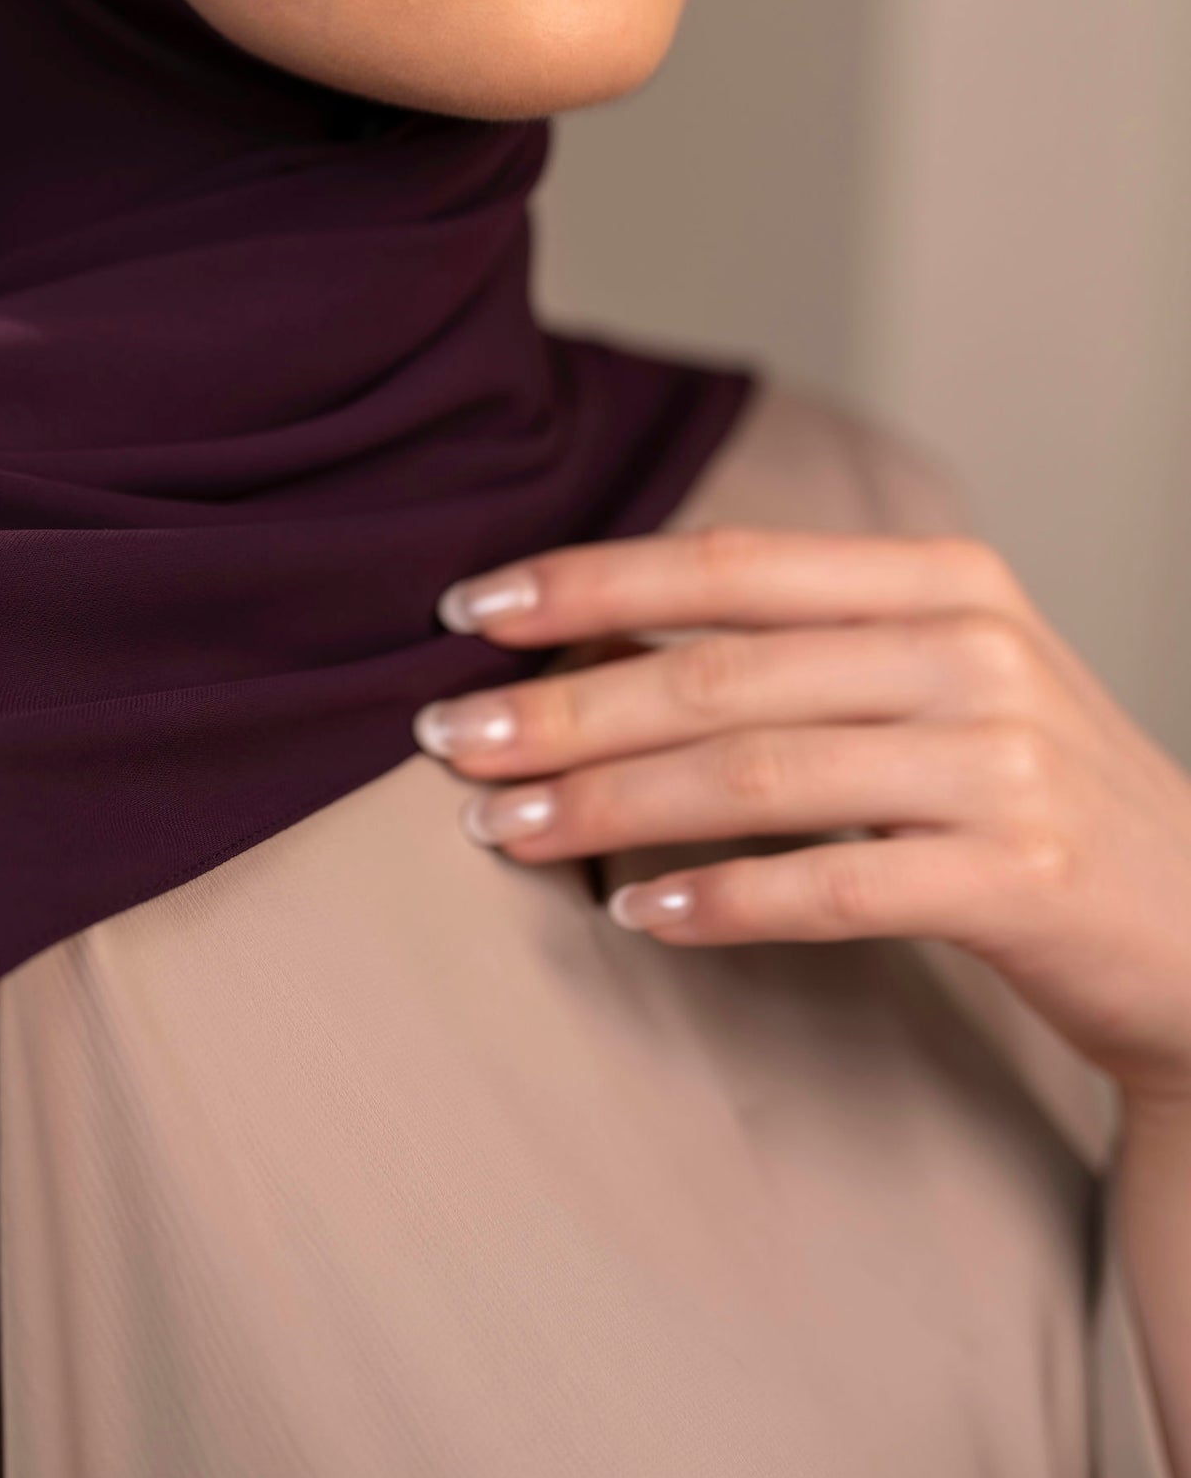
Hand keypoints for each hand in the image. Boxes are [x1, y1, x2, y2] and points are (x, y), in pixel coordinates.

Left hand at [414, 524, 1190, 1108]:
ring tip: (505, 829)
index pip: (727, 564)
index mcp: (942, 577)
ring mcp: (1006, 762)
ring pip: (760, 775)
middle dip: (566, 706)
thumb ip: (796, 649)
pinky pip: (839, 886)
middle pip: (722, 673)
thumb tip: (591, 643)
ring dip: (611, 803)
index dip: (588, 581)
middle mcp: (974, 650)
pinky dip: (727, 901)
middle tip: (450, 738)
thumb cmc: (1027, 791)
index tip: (468, 609)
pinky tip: (640, 913)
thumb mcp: (933, 679)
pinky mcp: (1025, 878)